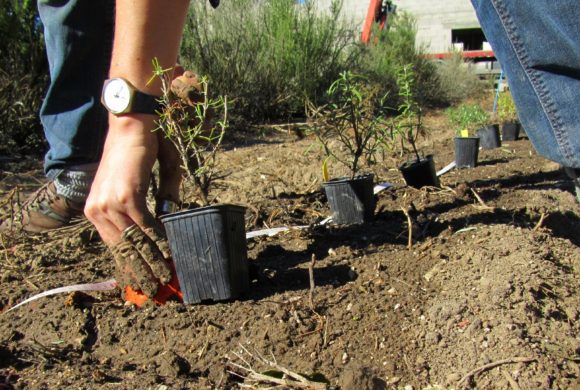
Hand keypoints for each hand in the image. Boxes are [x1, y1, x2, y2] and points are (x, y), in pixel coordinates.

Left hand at [85, 115, 171, 295]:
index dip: (127, 265)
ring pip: (134, 242)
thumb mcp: (137, 184)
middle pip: (122, 248)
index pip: (113, 245)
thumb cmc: (137, 151)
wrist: (131, 125)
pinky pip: (146, 228)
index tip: (139, 282)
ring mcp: (110, 204)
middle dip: (139, 271)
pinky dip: (159, 243)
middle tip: (153, 289)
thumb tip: (164, 220)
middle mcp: (98, 209)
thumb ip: (146, 206)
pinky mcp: (127, 197)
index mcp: (96, 209)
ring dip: (151, 263)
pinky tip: (169, 255)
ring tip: (164, 278)